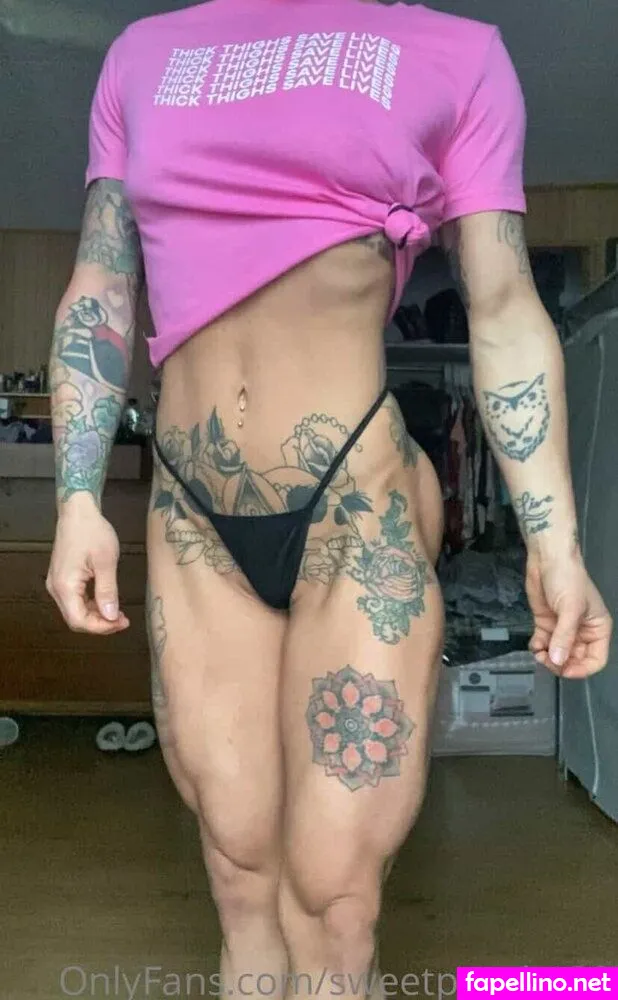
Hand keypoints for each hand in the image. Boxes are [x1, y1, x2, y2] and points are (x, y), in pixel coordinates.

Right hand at [46, 496, 129, 634]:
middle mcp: (56, 588)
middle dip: (100, 624)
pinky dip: (91, 606)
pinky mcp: (62, 579)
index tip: (121, 623)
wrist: (78, 512)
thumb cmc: (92, 531)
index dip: (101, 628)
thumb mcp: (106, 562)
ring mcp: (57, 584)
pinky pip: (75, 601)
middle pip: (75, 620)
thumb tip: (111, 616)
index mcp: (65, 586)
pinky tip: (107, 602)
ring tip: (118, 613)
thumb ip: (108, 591)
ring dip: (96, 616)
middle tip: (122, 620)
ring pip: (75, 612)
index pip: (79, 621)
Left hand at [526, 553, 611, 678]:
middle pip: (574, 661)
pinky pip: (543, 644)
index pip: (596, 660)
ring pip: (557, 655)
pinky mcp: (546, 624)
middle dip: (561, 664)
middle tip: (547, 660)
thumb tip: (559, 661)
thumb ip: (564, 636)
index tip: (565, 670)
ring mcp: (563, 629)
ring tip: (539, 652)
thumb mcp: (570, 608)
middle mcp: (582, 632)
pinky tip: (534, 645)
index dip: (582, 669)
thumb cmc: (567, 578)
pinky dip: (538, 648)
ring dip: (547, 658)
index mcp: (597, 629)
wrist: (547, 559)